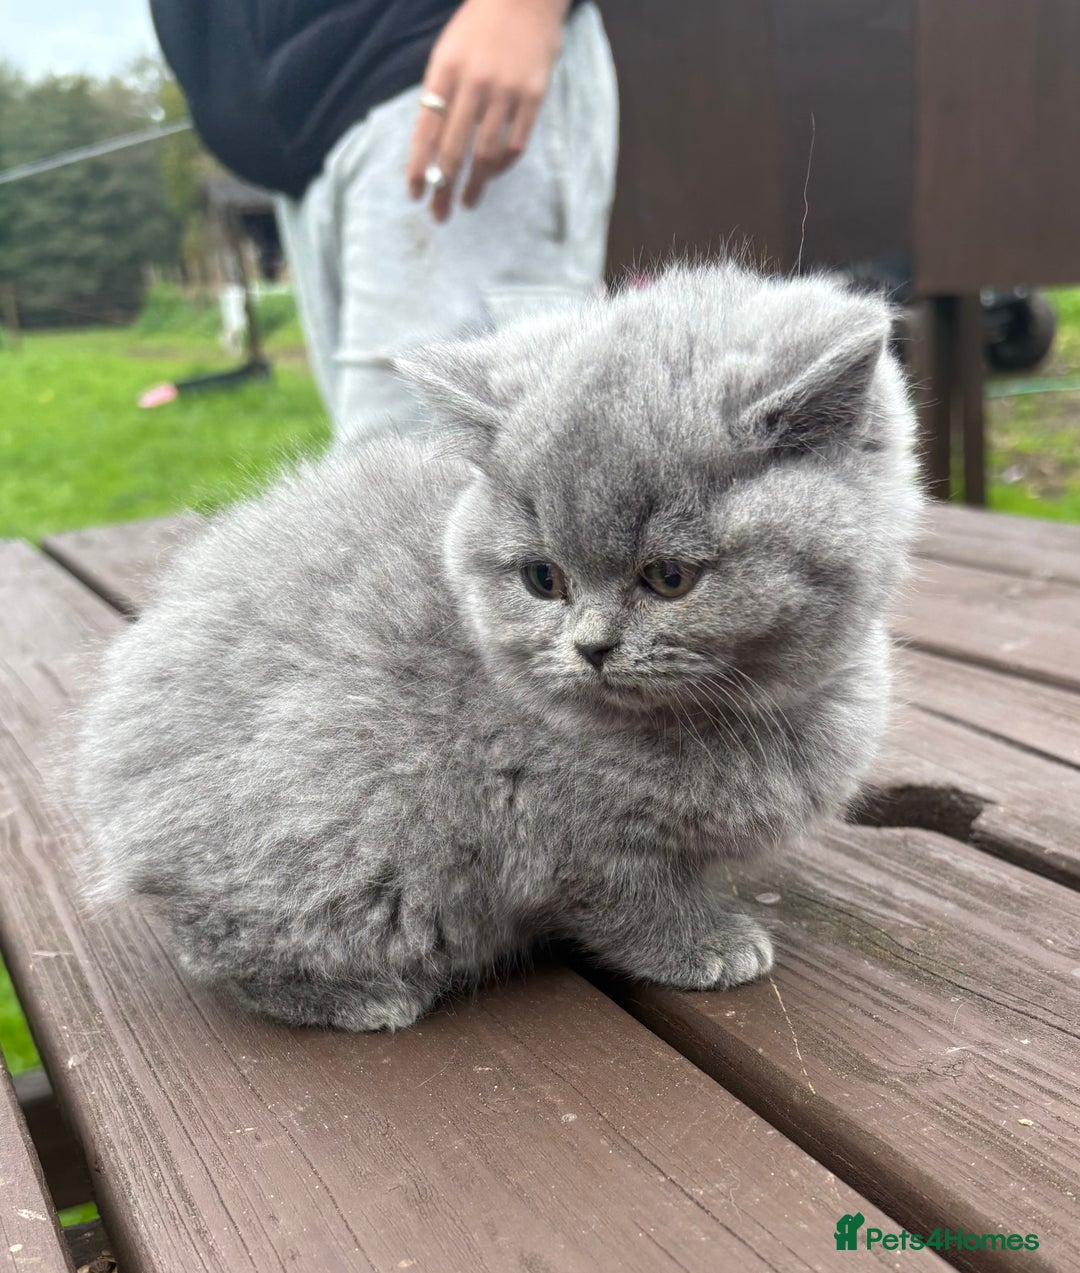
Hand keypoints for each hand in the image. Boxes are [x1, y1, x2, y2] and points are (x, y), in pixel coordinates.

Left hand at [407, 0, 570, 221]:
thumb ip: (440, 93)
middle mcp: (474, 83)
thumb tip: (432, 146)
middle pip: (454, 149)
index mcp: (446, 70)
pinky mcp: (534, 96)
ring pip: (485, 153)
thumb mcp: (449, 51)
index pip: (426, 129)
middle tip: (438, 215)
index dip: (419, 166)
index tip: (414, 194)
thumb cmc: (480, 26)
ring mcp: (506, 90)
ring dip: (475, 185)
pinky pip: (516, 143)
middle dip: (443, 187)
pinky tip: (493, 174)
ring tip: (467, 203)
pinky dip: (502, 165)